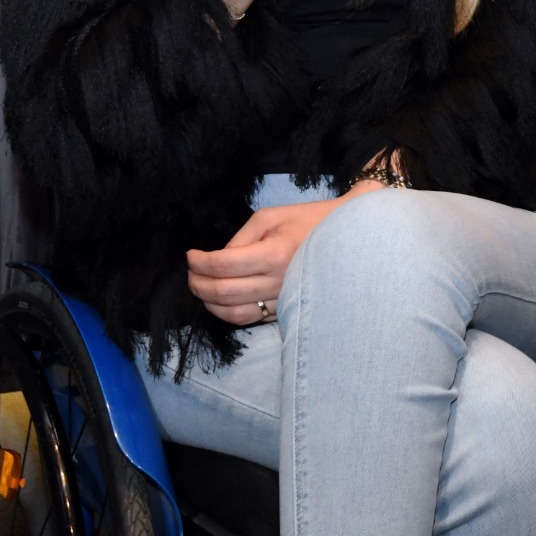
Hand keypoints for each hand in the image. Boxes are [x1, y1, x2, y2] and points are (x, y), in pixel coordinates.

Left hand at [186, 196, 339, 325]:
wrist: (345, 238)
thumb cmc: (306, 221)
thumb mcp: (269, 217)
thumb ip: (240, 238)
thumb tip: (218, 260)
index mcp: (274, 253)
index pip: (223, 265)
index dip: (198, 262)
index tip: (190, 255)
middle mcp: (278, 281)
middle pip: (224, 292)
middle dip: (197, 283)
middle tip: (190, 272)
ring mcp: (283, 300)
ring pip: (234, 313)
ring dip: (209, 303)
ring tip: (200, 288)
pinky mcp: (286, 310)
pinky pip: (250, 319)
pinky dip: (228, 313)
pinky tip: (220, 301)